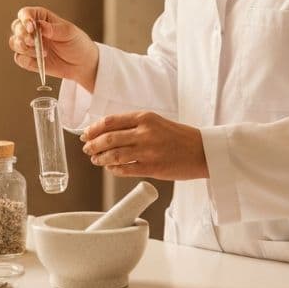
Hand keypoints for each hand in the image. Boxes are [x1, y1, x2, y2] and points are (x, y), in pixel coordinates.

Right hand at [9, 6, 98, 93]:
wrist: (82, 64)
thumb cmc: (77, 43)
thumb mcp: (69, 33)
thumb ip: (54, 29)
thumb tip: (41, 25)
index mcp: (42, 18)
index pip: (26, 13)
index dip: (25, 18)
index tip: (31, 26)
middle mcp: (33, 30)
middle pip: (16, 27)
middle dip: (22, 34)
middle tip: (33, 41)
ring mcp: (30, 45)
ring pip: (14, 42)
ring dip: (21, 46)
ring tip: (37, 51)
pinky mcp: (30, 60)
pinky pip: (19, 58)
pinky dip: (25, 59)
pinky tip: (38, 60)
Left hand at [80, 111, 207, 180]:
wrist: (202, 151)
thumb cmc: (178, 136)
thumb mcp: (156, 122)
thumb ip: (133, 125)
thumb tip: (107, 132)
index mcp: (144, 117)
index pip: (110, 121)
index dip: (94, 129)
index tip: (86, 134)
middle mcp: (145, 132)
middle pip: (108, 138)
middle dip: (93, 145)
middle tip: (87, 148)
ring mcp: (148, 150)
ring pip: (114, 155)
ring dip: (100, 158)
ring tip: (96, 160)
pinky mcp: (152, 167)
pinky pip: (125, 169)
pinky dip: (114, 169)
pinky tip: (111, 169)